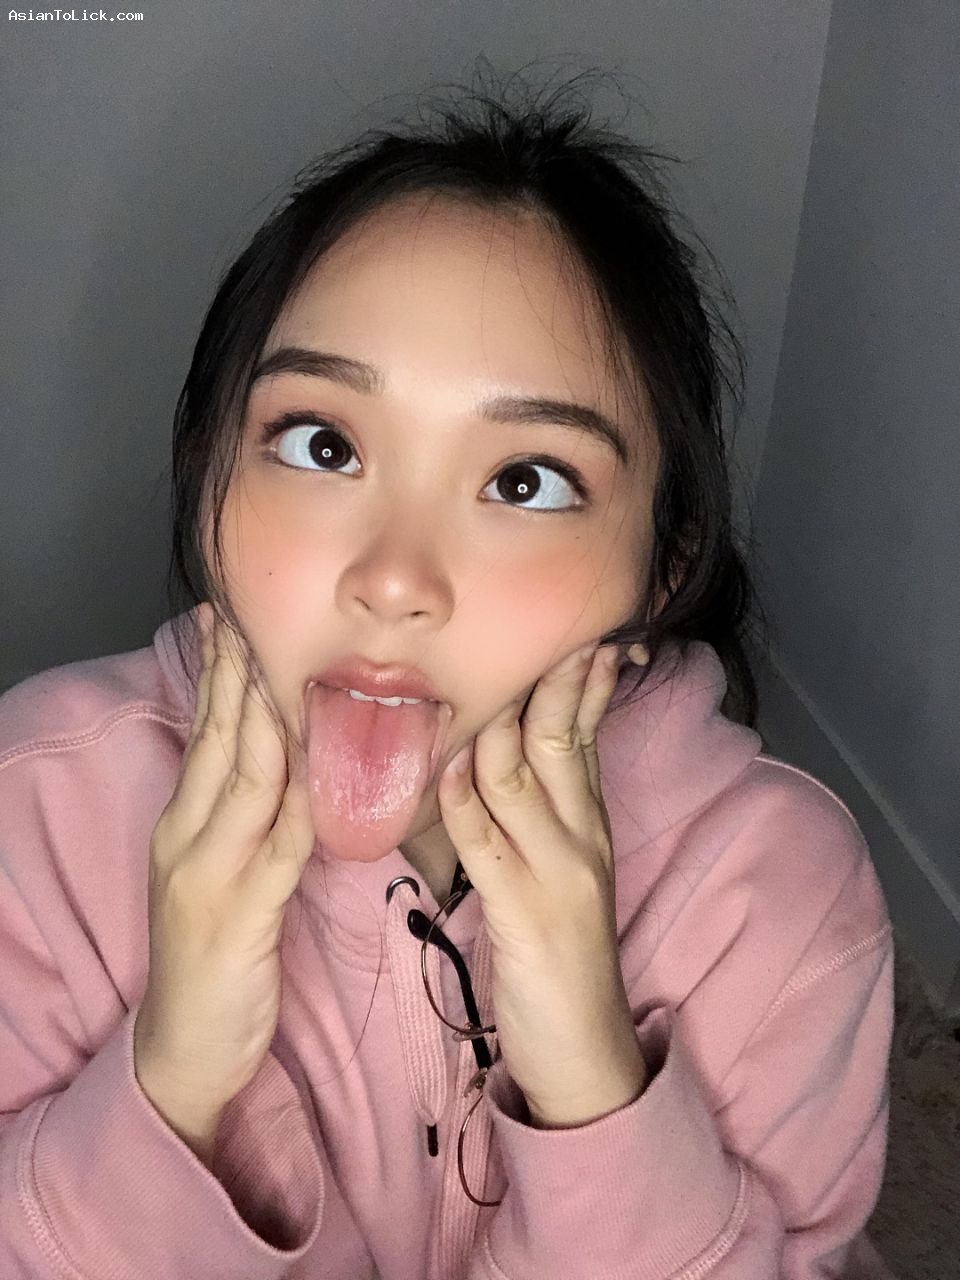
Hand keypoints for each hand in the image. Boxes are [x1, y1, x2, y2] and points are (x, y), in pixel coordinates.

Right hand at [134, 603, 315, 1137]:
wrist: (183, 1047)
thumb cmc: (214, 955)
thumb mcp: (223, 873)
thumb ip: (251, 817)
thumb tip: (291, 757)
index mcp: (183, 824)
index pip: (205, 733)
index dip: (221, 674)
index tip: (233, 619)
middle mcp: (187, 839)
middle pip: (222, 740)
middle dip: (241, 673)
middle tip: (254, 613)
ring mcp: (208, 876)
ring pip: (247, 780)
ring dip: (270, 719)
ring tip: (288, 664)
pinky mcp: (239, 918)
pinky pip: (278, 848)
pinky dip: (302, 803)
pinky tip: (324, 770)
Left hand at [437, 642, 647, 1126]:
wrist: (585, 1049)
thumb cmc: (563, 955)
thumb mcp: (565, 871)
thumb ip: (543, 814)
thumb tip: (513, 754)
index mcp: (589, 826)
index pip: (584, 734)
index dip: (581, 681)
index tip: (579, 630)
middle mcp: (581, 838)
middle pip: (559, 738)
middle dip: (547, 678)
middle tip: (536, 626)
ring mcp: (556, 874)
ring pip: (521, 777)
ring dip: (495, 723)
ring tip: (475, 675)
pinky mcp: (525, 913)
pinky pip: (487, 842)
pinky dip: (463, 799)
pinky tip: (445, 766)